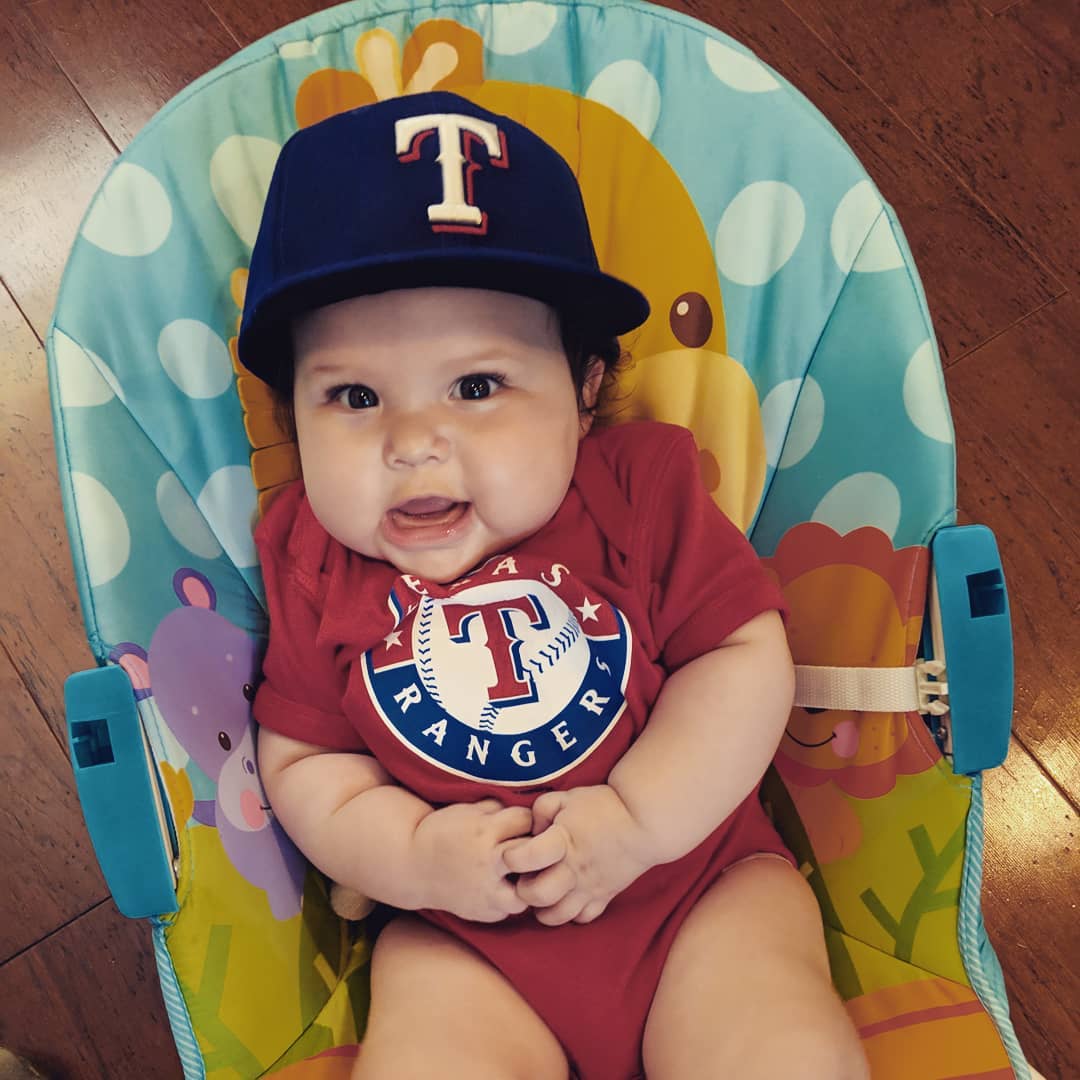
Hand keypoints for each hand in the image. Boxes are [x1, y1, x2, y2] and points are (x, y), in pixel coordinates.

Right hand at [411, 799, 532, 922]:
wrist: (412, 866)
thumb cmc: (442, 832)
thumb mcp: (468, 810)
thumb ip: (497, 810)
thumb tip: (527, 811)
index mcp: (484, 831)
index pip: (526, 820)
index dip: (525, 819)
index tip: (520, 822)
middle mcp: (489, 862)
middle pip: (532, 852)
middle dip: (532, 847)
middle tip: (527, 845)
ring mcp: (488, 892)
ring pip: (530, 888)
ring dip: (528, 879)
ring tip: (521, 871)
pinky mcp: (486, 912)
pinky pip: (512, 908)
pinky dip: (513, 897)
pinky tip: (506, 887)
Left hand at [503, 786, 658, 925]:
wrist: (643, 821)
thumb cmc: (603, 805)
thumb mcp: (567, 797)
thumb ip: (541, 811)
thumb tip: (530, 831)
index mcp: (563, 841)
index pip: (526, 858)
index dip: (511, 857)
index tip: (510, 852)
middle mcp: (573, 870)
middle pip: (537, 896)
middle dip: (522, 889)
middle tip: (525, 876)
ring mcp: (588, 888)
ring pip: (556, 916)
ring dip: (542, 908)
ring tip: (542, 891)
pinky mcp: (603, 897)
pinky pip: (582, 919)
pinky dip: (570, 913)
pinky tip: (566, 897)